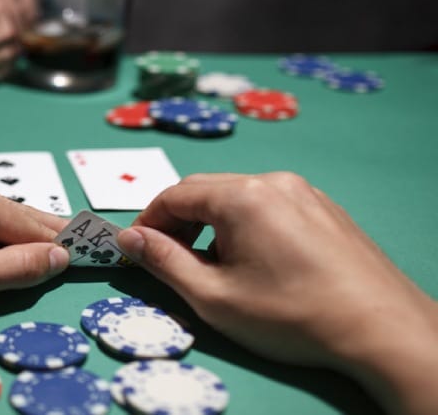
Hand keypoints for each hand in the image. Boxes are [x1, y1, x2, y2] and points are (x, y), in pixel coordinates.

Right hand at [117, 172, 437, 414]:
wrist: (381, 330)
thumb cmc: (292, 315)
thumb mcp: (214, 297)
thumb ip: (164, 262)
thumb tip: (129, 238)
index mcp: (242, 195)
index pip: (176, 194)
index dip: (148, 221)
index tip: (135, 248)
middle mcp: (273, 182)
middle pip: (207, 191)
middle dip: (180, 222)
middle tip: (167, 260)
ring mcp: (306, 193)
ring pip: (240, 198)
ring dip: (213, 225)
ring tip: (213, 268)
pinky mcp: (327, 210)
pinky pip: (271, 207)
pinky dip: (247, 227)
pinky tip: (255, 265)